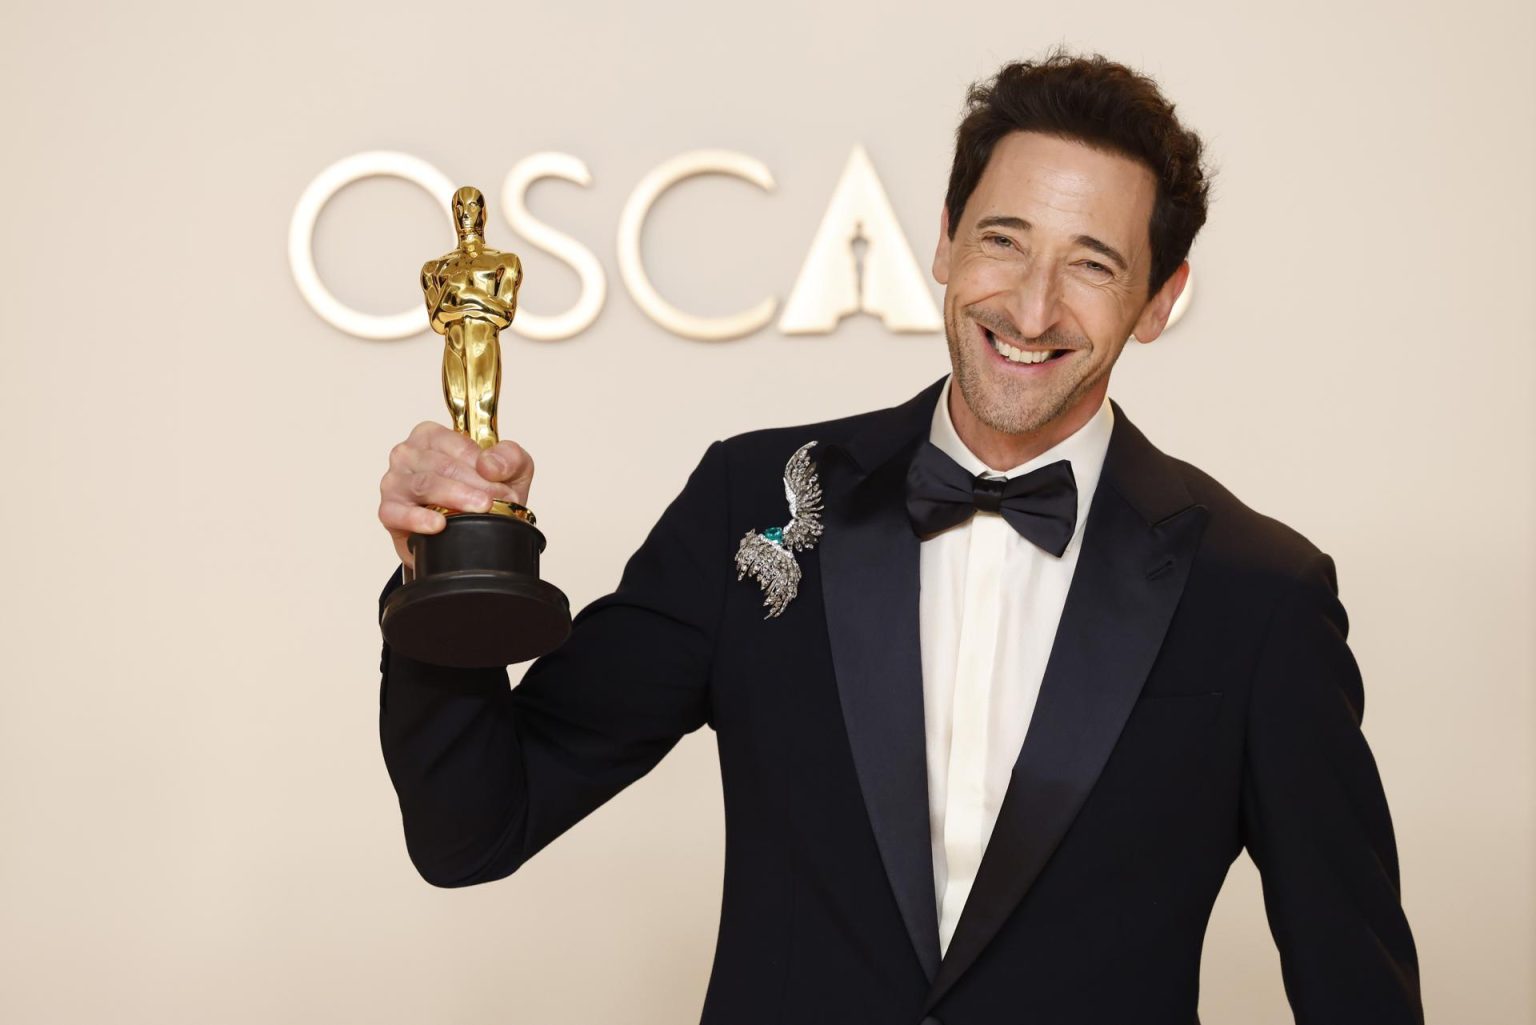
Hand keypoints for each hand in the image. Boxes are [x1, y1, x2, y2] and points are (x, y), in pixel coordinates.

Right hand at [378, 422, 533, 570]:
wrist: (467, 536)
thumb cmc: (482, 495)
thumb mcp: (510, 472)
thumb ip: (510, 458)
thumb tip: (490, 465)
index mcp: (432, 436)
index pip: (459, 446)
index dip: (485, 467)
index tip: (505, 488)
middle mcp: (408, 454)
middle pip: (444, 466)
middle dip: (476, 486)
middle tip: (498, 503)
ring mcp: (394, 481)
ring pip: (425, 485)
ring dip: (456, 498)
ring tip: (481, 510)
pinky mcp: (389, 510)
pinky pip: (399, 512)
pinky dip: (419, 518)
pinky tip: (438, 525)